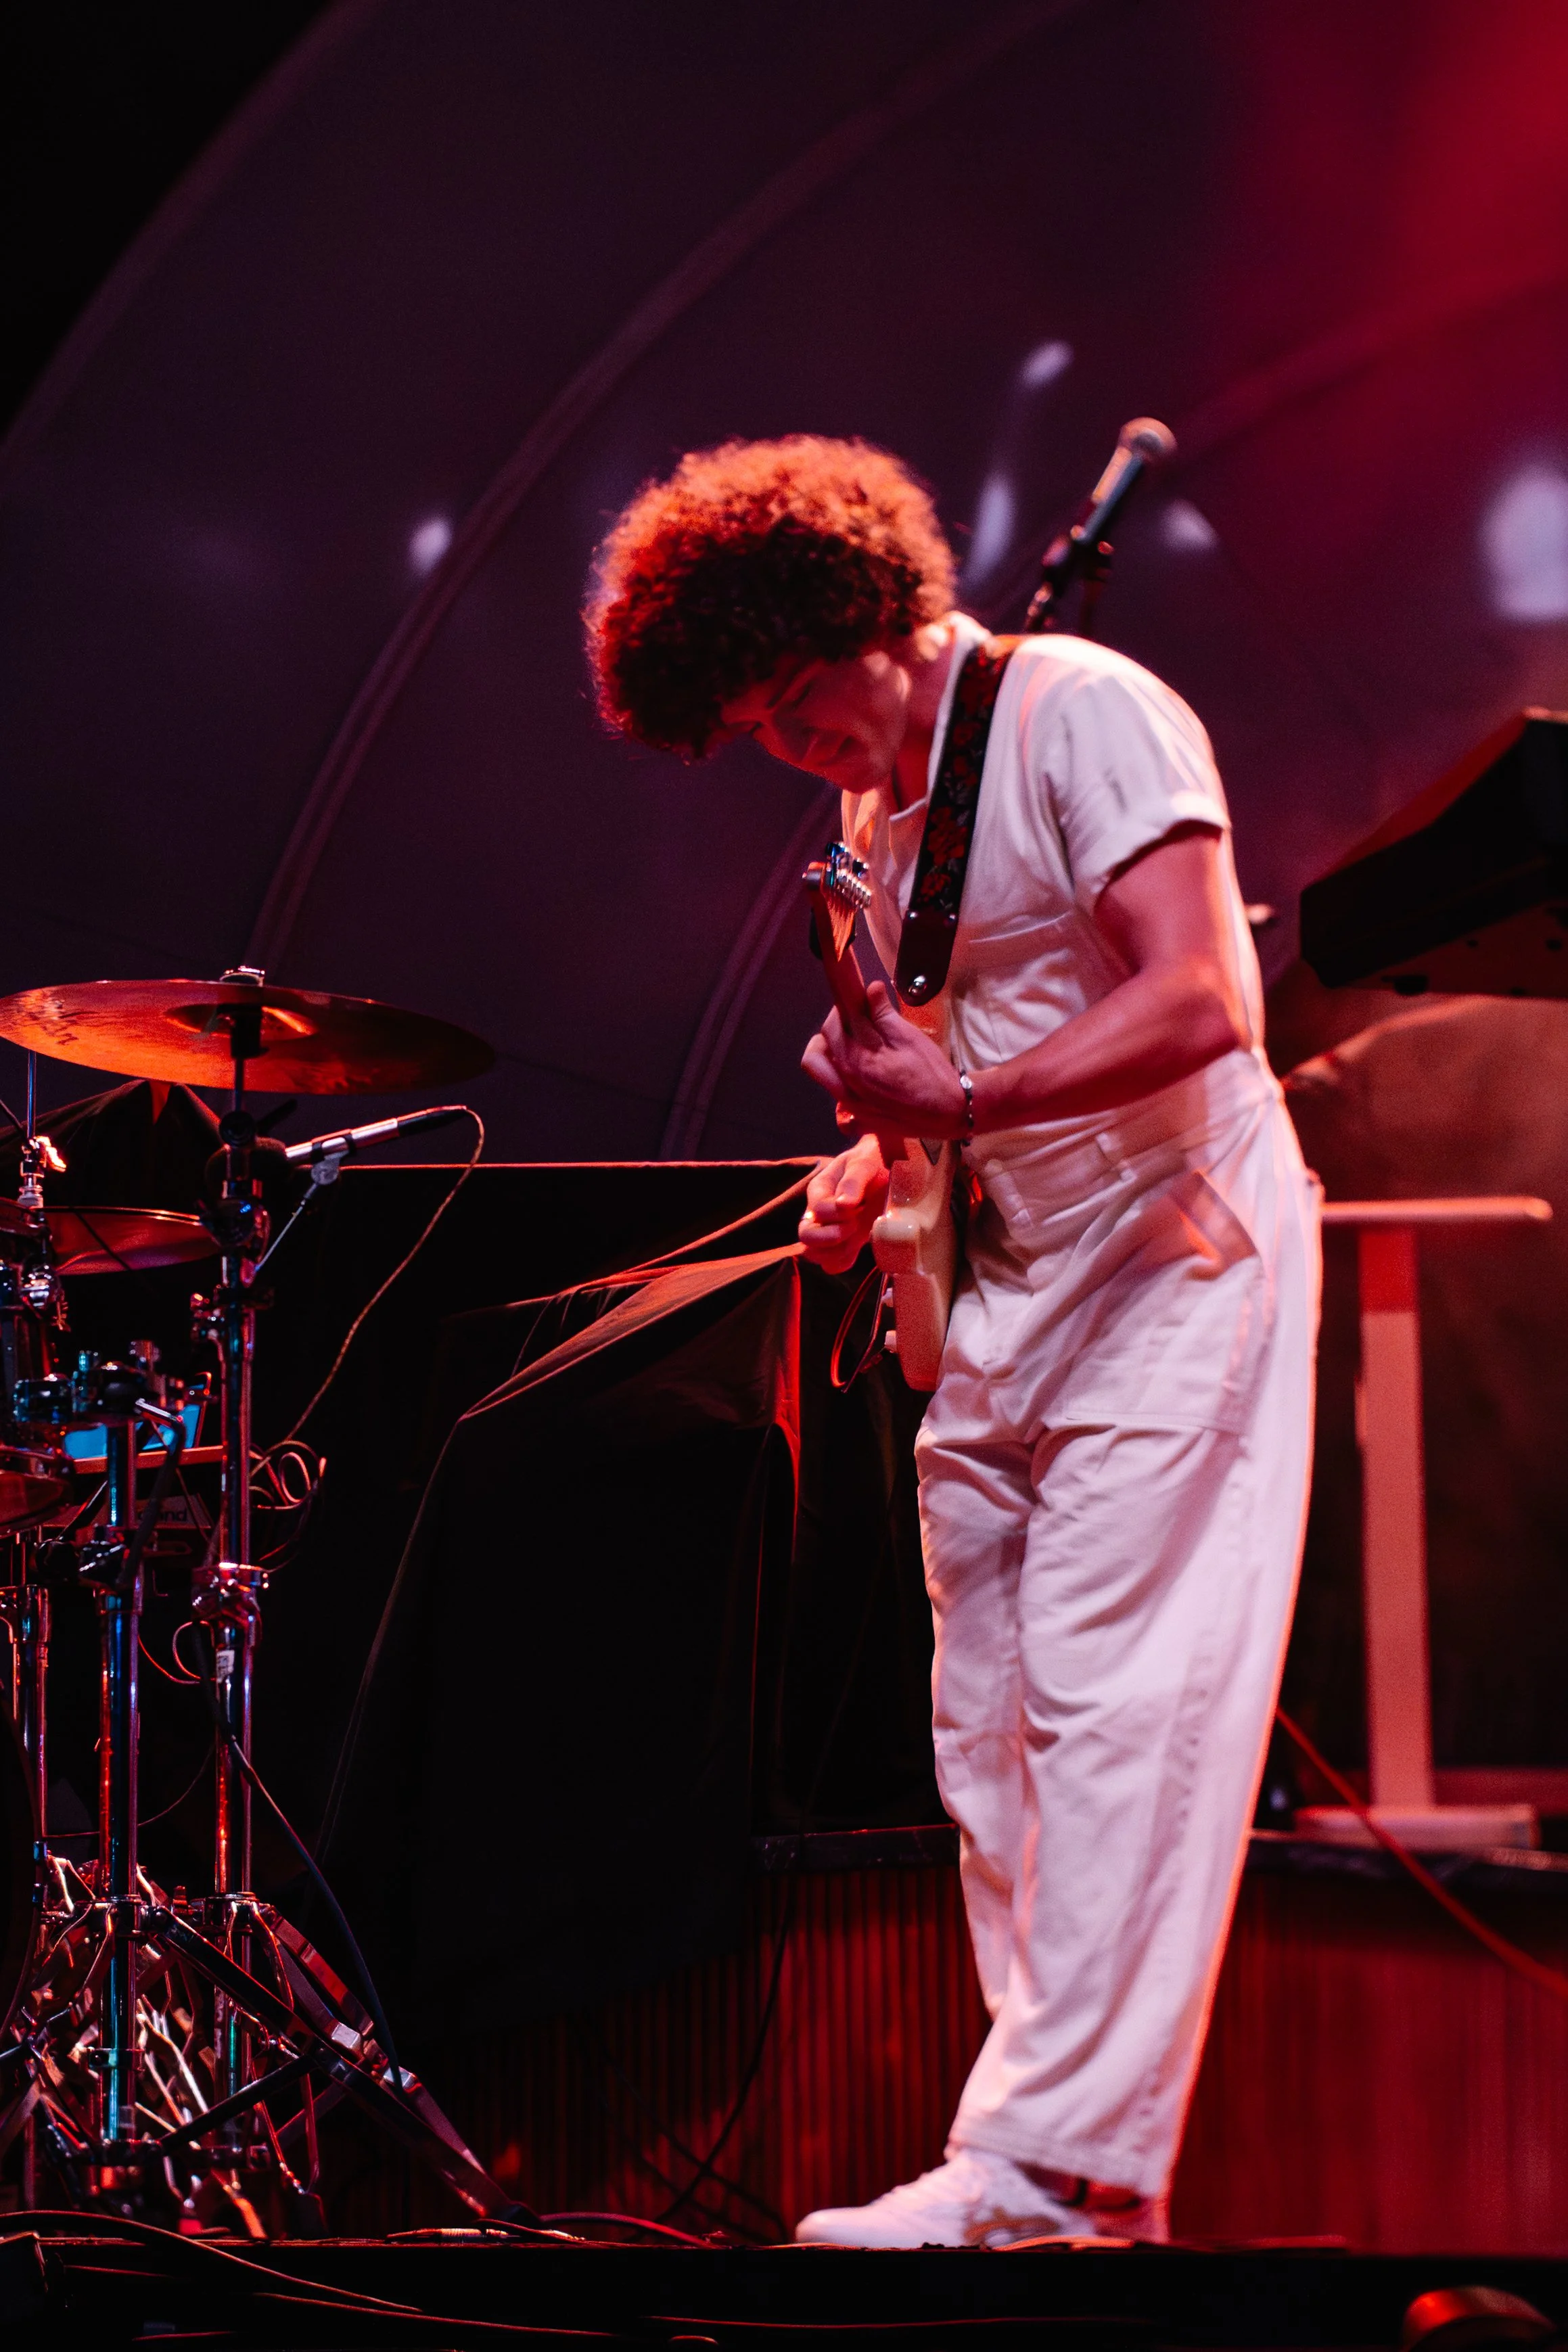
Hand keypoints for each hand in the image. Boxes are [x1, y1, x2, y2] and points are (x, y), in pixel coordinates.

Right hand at [798, 1133, 889, 1272]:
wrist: (888, 1166)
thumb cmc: (873, 1160)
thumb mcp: (864, 1162)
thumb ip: (854, 1181)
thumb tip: (843, 1205)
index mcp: (819, 1190)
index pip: (817, 1211)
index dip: (837, 1214)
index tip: (858, 1206)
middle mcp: (819, 1213)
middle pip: (806, 1237)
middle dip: (831, 1237)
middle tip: (854, 1226)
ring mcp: (831, 1230)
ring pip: (816, 1255)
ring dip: (836, 1251)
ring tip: (857, 1237)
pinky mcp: (846, 1243)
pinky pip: (833, 1264)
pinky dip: (843, 1261)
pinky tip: (858, 1249)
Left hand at [802, 979, 968, 1136]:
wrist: (950, 1111)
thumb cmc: (931, 1072)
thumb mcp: (908, 1037)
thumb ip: (883, 1014)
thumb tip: (870, 988)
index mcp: (857, 1061)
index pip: (831, 1028)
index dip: (841, 1010)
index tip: (854, 1004)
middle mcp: (847, 1086)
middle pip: (816, 1055)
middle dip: (831, 1033)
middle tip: (853, 1025)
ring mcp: (852, 1108)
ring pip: (823, 1079)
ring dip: (832, 1059)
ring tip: (857, 1050)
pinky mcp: (862, 1122)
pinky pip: (840, 1108)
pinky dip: (846, 1093)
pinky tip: (864, 1084)